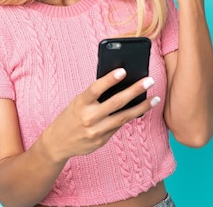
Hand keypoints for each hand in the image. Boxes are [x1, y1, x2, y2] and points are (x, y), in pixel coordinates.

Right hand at [41, 69, 158, 162]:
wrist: (58, 142)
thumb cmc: (71, 116)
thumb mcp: (78, 102)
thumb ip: (95, 95)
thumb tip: (120, 85)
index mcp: (80, 103)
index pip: (96, 89)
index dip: (109, 80)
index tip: (123, 71)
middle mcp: (88, 117)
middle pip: (116, 103)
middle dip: (135, 91)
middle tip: (149, 81)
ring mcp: (96, 131)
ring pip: (123, 117)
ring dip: (141, 107)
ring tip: (154, 99)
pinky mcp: (102, 141)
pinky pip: (119, 126)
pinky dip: (130, 117)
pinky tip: (141, 110)